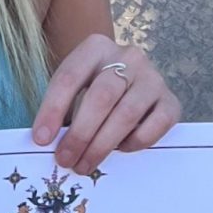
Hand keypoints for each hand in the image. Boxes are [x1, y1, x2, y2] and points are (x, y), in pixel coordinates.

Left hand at [30, 35, 180, 173]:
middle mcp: (129, 57)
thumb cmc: (92, 88)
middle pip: (102, 96)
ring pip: (127, 114)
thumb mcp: (74, 88)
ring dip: (102, 145)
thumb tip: (48, 143)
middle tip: (64, 159)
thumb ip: (62, 110)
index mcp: (96, 47)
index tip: (41, 140)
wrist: (130, 82)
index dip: (52, 110)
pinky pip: (155, 126)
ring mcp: (153, 78)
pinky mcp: (172, 101)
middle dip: (80, 133)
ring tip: (84, 164)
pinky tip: (119, 150)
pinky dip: (135, 142)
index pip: (70, 77)